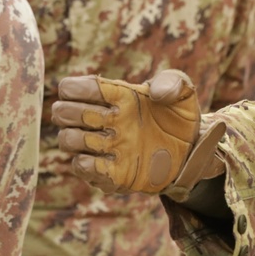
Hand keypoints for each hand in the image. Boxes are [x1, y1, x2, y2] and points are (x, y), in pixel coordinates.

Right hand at [52, 69, 223, 197]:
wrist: (192, 150)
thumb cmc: (180, 116)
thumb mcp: (183, 93)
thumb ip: (174, 82)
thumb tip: (156, 93)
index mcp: (114, 96)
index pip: (73, 87)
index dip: (76, 87)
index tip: (98, 90)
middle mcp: (103, 121)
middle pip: (62, 112)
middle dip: (71, 112)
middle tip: (100, 116)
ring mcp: (104, 147)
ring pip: (67, 140)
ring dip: (78, 138)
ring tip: (106, 138)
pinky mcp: (111, 173)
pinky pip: (83, 168)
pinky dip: (88, 164)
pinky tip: (110, 158)